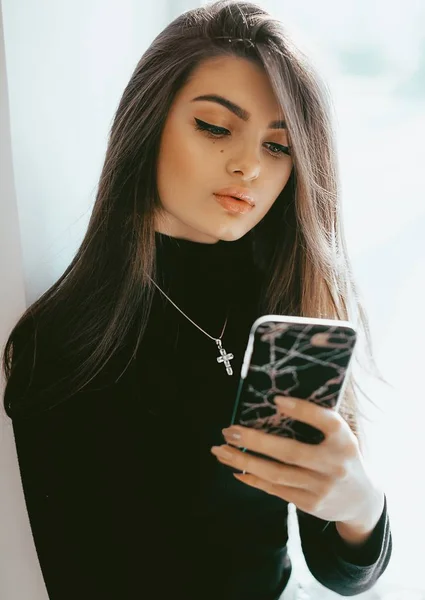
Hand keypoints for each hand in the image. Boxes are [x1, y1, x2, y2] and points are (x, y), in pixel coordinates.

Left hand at [211, 395, 382, 525]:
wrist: (362, 501)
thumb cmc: (343, 456)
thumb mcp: (341, 436)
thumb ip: (319, 421)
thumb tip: (276, 404)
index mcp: (345, 441)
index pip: (326, 421)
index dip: (302, 410)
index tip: (276, 400)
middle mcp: (335, 465)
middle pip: (290, 452)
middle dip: (255, 441)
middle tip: (229, 430)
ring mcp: (322, 488)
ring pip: (276, 474)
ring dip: (244, 461)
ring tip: (221, 449)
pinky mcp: (310, 505)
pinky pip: (275, 490)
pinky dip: (253, 478)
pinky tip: (235, 467)